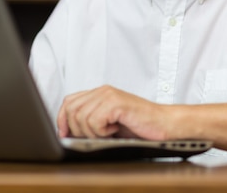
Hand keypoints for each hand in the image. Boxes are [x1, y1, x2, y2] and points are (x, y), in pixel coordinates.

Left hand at [57, 85, 172, 140]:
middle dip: (77, 129)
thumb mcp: (108, 122)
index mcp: (99, 93)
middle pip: (71, 110)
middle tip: (95, 136)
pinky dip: (102, 131)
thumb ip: (89, 121)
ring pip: (81, 118)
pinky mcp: (115, 103)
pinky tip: (115, 129)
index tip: (64, 134)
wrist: (163, 124)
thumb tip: (67, 131)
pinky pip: (94, 121)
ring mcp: (109, 95)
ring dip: (92, 133)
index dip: (62, 119)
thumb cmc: (139, 125)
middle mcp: (102, 91)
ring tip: (108, 132)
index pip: (69, 101)